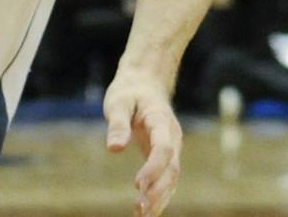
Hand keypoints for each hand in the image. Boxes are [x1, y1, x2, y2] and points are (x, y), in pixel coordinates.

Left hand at [103, 69, 181, 216]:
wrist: (145, 84)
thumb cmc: (129, 92)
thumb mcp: (118, 102)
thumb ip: (118, 124)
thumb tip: (115, 148)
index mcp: (161, 121)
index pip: (163, 148)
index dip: (153, 168)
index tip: (137, 185)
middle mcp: (172, 136)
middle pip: (172, 168)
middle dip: (157, 190)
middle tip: (139, 210)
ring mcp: (172, 147)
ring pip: (172, 177)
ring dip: (160, 198)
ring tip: (141, 216)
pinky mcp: (165, 156)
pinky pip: (168, 179)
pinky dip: (160, 196)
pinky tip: (147, 212)